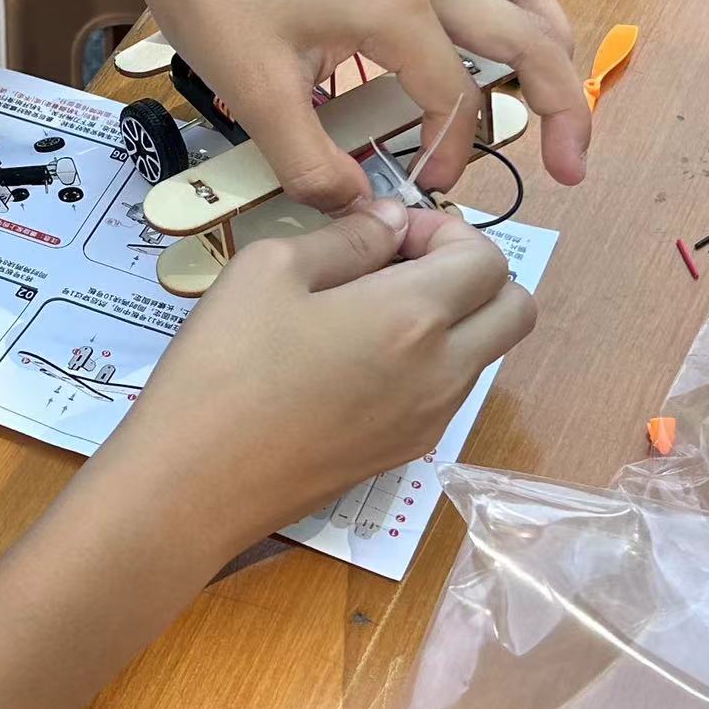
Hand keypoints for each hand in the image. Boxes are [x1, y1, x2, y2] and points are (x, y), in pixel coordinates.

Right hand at [105, 202, 534, 553]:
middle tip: (398, 265)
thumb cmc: (224, 366)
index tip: (384, 234)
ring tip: (365, 311)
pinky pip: (447, 393)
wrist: (194, 484)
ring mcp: (428, 422)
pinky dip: (428, 361)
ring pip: (484, 354)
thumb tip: (391, 223)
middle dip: (472, 273)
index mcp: (415, 317)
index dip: (443, 230)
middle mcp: (442, 373)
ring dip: (452, 319)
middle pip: (515, 310)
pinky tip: (350, 360)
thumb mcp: (268, 269)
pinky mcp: (402, 455)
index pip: (486, 258)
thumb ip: (346, 239)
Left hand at [128, 0, 588, 213]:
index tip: (422, 195)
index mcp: (398, 6)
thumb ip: (312, 163)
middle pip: (528, 36)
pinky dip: (500, 9)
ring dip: (546, 42)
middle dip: (564, 106)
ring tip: (553, 99)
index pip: (458, 100)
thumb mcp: (254, 93)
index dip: (451, 158)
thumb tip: (362, 209)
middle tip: (574, 170)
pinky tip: (474, 45)